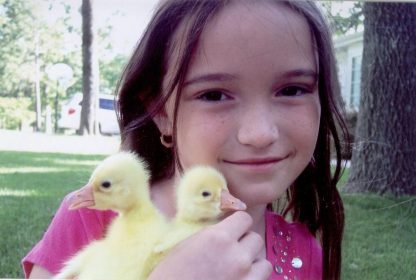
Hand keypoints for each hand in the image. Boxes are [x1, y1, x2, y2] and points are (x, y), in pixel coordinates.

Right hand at [147, 211, 271, 279]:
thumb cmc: (171, 274)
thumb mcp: (187, 245)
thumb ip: (211, 235)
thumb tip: (227, 229)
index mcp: (218, 237)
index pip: (245, 219)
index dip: (238, 224)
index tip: (233, 230)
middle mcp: (236, 255)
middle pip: (256, 239)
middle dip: (245, 244)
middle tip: (232, 252)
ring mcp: (245, 277)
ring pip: (264, 262)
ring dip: (253, 264)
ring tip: (239, 269)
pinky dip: (254, 279)